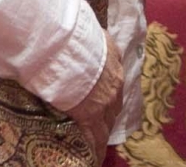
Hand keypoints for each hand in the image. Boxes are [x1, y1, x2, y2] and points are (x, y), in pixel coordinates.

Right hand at [64, 36, 123, 153]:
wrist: (70, 50)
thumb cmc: (77, 38)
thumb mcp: (94, 34)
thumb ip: (96, 39)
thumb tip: (88, 32)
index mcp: (114, 63)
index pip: (115, 82)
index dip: (110, 92)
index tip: (106, 98)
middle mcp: (114, 84)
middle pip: (115, 104)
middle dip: (109, 112)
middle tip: (102, 120)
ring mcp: (104, 102)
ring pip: (107, 122)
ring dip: (103, 131)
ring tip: (98, 142)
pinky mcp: (90, 117)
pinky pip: (95, 138)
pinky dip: (95, 149)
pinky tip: (94, 158)